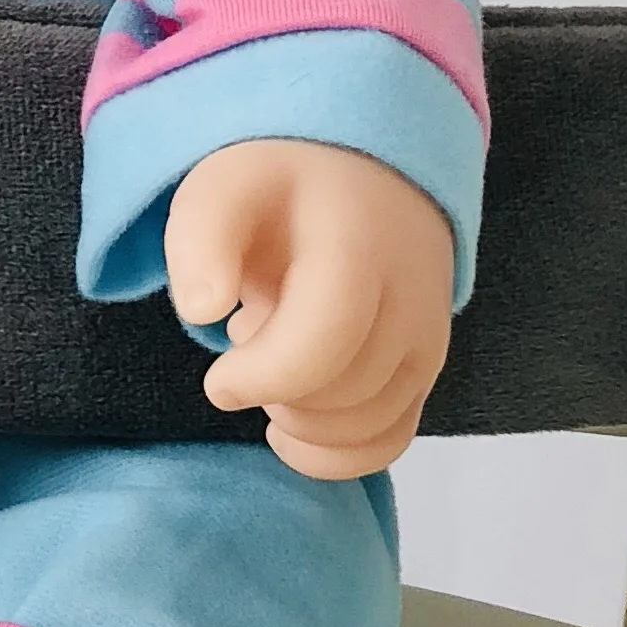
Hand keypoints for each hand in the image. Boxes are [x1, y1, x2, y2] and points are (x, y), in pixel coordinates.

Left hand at [166, 139, 453, 478]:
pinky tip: (290, 428)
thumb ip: (199, 242)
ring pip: (368, 425)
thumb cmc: (279, 190)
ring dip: (302, 420)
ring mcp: (427, 336)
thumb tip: (203, 310)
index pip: (325, 340)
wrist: (359, 172)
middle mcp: (409, 297)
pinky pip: (392, 439)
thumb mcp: (221, 191)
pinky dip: (336, 455)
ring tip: (274, 360)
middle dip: (276, 391)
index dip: (264, 375)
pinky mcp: (426, 368)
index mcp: (356, 245)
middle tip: (246, 340)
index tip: (219, 376)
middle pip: (344, 393)